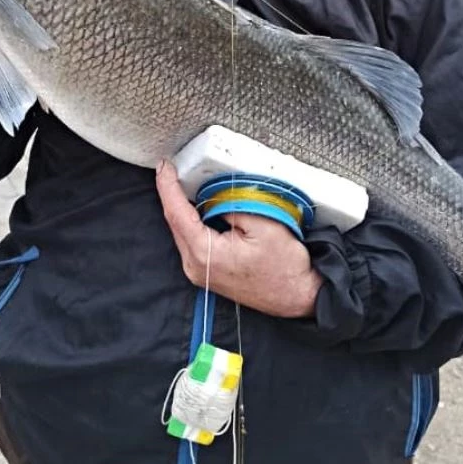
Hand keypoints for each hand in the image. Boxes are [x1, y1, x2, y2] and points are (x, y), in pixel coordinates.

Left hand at [156, 160, 321, 318]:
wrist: (297, 296)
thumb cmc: (285, 268)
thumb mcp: (264, 224)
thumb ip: (233, 205)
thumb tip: (214, 194)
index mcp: (205, 254)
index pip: (177, 213)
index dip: (168, 186)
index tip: (164, 167)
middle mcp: (195, 267)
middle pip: (174, 222)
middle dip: (171, 194)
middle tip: (170, 169)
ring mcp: (199, 272)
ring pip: (182, 231)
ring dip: (182, 207)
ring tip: (184, 183)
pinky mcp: (207, 272)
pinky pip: (192, 240)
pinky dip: (192, 221)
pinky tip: (199, 207)